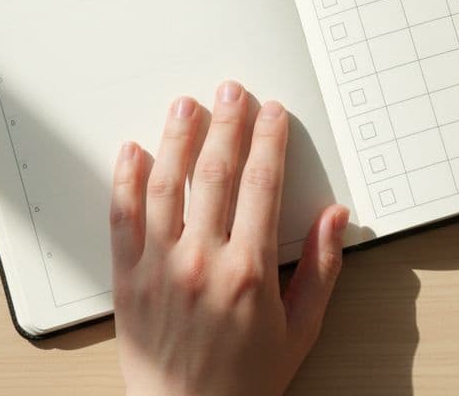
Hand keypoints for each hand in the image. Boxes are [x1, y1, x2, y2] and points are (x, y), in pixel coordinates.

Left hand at [109, 81, 347, 395]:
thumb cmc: (244, 380)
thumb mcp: (301, 329)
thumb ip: (321, 269)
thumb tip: (335, 218)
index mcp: (249, 271)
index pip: (261, 185)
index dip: (268, 141)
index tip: (272, 113)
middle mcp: (202, 261)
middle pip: (215, 174)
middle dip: (226, 125)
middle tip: (231, 91)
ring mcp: (160, 266)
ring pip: (166, 185)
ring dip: (176, 139)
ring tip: (185, 105)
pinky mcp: (128, 278)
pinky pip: (122, 217)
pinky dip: (125, 180)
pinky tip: (133, 150)